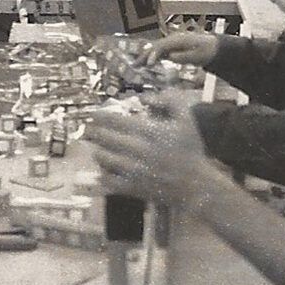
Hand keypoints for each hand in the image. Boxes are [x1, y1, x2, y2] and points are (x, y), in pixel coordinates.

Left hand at [84, 94, 216, 209]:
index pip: (117, 121)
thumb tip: (144, 97)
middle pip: (106, 138)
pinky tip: (101, 166)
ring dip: (96, 149)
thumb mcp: (186, 119)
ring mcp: (135, 170)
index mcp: (151, 132)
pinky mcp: (133, 187)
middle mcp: (140, 150)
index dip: (101, 116)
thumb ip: (168, 101)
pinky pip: (109, 179)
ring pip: (104, 157)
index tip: (95, 114)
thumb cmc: (190, 150)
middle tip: (89, 127)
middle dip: (94, 131)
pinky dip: (101, 172)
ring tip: (94, 144)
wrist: (195, 185)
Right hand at [137, 32, 218, 66]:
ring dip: (145, 57)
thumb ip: (184, 56)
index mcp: (178, 40)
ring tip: (136, 65)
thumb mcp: (198, 56)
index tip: (148, 64)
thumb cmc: (206, 51)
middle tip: (135, 64)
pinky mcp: (172, 49)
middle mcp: (173, 40)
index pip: (161, 46)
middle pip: (155, 46)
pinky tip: (146, 64)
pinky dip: (151, 58)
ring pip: (155, 49)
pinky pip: (159, 52)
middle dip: (144, 55)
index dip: (154, 55)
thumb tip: (170, 57)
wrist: (212, 47)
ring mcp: (172, 44)